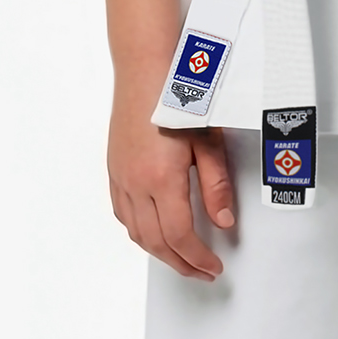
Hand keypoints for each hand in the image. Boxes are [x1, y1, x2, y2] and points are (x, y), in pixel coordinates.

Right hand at [107, 94, 235, 280]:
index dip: (198, 258)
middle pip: (155, 242)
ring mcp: (120, 176)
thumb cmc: (181, 96)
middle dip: (180, 263)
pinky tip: (153, 232)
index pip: (180, 236)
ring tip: (182, 258)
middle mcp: (135, 182)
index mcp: (161, 178)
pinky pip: (122, 213)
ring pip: (135, 231)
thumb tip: (223, 221)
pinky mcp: (113, 168)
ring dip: (159, 252)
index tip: (214, 266)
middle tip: (202, 272)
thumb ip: (216, 185)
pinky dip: (139, 231)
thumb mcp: (209, 141)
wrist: (145, 67)